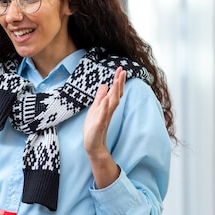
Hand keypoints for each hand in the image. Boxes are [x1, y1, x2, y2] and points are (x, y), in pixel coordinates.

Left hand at [82, 67, 124, 187]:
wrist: (92, 144)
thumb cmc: (93, 127)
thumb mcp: (95, 108)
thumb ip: (100, 97)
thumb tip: (105, 85)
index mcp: (107, 106)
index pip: (114, 91)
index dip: (117, 81)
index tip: (121, 69)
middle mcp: (108, 110)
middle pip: (116, 95)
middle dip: (119, 83)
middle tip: (123, 71)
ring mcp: (105, 117)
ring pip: (112, 103)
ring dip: (115, 91)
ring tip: (117, 80)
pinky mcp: (99, 124)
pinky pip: (103, 115)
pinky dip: (105, 107)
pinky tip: (106, 100)